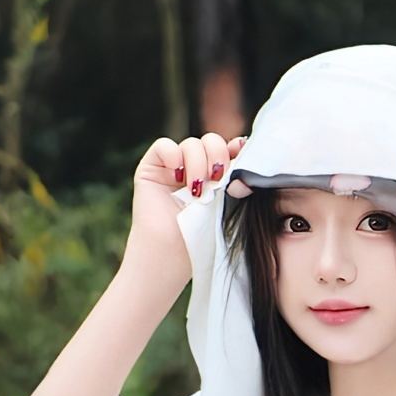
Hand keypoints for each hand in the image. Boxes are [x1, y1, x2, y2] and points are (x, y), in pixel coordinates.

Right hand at [124, 130, 246, 291]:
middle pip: (211, 141)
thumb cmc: (201, 237)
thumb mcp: (227, 202)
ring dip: (198, 163)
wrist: (171, 254)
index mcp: (215, 176)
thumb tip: (244, 143)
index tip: (240, 156)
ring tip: (196, 189)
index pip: (228, 149)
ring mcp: (173, 167)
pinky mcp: (151, 168)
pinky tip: (177, 175)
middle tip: (216, 178)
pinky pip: (163, 145)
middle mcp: (195, 168)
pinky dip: (172, 154)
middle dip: (217, 156)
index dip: (235, 148)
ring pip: (191, 143)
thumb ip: (235, 175)